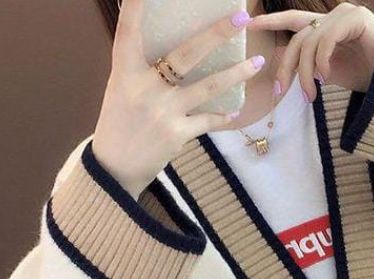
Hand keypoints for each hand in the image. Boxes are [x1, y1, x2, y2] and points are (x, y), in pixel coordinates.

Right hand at [91, 0, 264, 198]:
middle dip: (216, 34)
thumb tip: (175, 48)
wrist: (115, 167)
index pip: (129, 30)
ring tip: (258, 62)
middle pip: (187, 54)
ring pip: (208, 87)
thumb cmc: (120, 122)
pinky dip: (222, 116)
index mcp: (124, 71)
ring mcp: (163, 111)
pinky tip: (234, 112)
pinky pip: (208, 121)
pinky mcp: (177, 134)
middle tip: (241, 18)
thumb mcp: (122, 88)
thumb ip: (143, 67)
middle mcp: (144, 87)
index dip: (138, 6)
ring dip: (236, 74)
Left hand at [247, 2, 373, 101]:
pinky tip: (326, 77)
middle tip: (281, 91)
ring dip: (306, 73)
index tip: (249, 24)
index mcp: (326, 26)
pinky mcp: (357, 18)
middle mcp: (334, 16)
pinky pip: (327, 38)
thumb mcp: (329, 73)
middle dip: (287, 67)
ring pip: (310, 41)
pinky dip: (322, 60)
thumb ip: (309, 65)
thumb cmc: (366, 78)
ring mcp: (346, 14)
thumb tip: (283, 68)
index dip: (272, 20)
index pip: (294, 20)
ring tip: (311, 96)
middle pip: (298, 37)